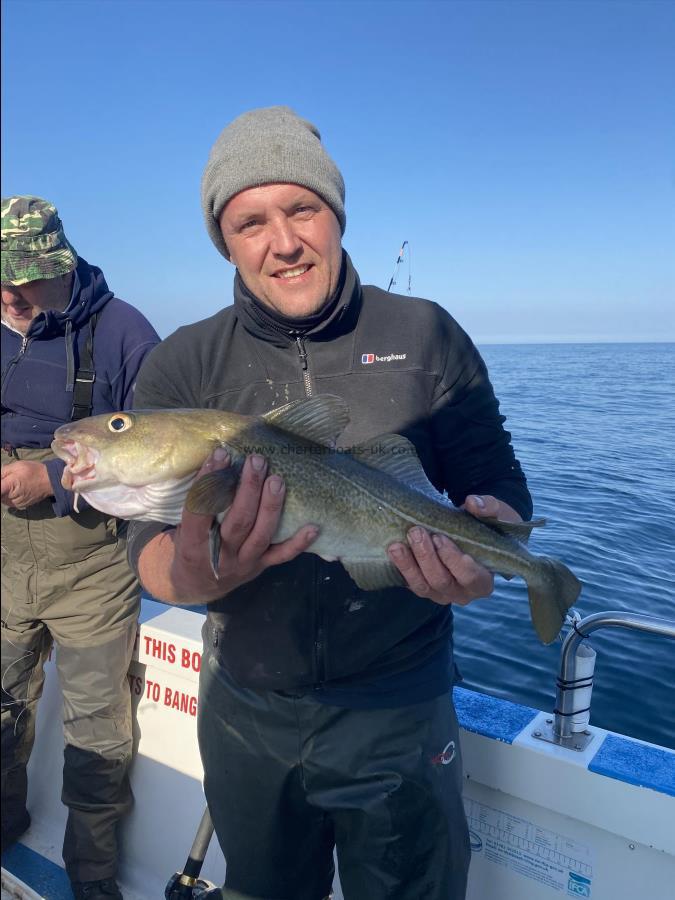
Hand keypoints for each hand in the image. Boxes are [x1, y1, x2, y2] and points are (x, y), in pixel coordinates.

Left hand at [0, 461, 53, 508]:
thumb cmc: (34, 471)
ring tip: (13, 484)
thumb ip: (2, 472)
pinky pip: (9, 502)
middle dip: (2, 487)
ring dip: (4, 493)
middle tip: (9, 479)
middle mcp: (11, 498)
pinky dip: (10, 496)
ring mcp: (16, 503)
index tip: (3, 482)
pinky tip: (16, 489)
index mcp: (9, 486)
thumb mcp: (17, 465)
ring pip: (3, 499)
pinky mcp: (20, 506)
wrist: (50, 481)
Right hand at [162, 449, 318, 603]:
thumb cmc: (189, 545)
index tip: (221, 454)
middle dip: (249, 489)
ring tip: (277, 480)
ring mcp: (244, 562)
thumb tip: (219, 458)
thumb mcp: (183, 527)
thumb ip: (199, 502)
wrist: (196, 585)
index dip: (210, 481)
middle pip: (238, 521)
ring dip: (271, 506)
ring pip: (261, 534)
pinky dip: (299, 543)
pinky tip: (313, 526)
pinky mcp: (261, 567)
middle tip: (257, 461)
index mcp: (194, 544)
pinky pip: (282, 556)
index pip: (201, 510)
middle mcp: (221, 555)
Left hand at [387, 494, 521, 606]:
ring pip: (422, 586)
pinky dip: (400, 567)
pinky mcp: (423, 587)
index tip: (440, 538)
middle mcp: (462, 593)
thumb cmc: (487, 527)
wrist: (471, 532)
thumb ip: (489, 508)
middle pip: (441, 582)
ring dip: (408, 565)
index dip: (454, 560)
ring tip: (397, 544)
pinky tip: (393, 549)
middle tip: (416, 532)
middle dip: (427, 557)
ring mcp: (440, 593)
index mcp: (483, 581)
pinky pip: (409, 582)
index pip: (470, 577)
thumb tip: (473, 503)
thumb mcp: (496, 515)